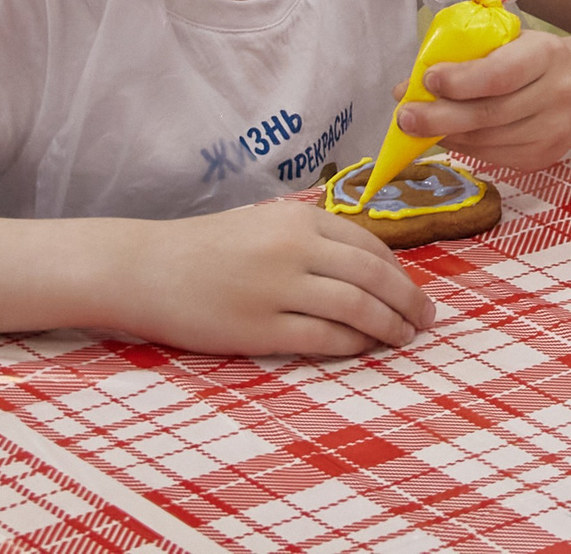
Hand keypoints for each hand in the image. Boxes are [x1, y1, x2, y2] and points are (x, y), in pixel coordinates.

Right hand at [111, 202, 432, 355]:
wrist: (143, 267)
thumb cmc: (204, 247)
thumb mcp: (264, 225)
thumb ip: (310, 239)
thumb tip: (366, 265)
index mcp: (299, 221)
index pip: (371, 247)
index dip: (401, 272)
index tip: (413, 290)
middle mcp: (295, 249)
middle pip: (375, 276)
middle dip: (409, 301)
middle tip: (427, 320)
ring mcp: (277, 289)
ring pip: (357, 308)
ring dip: (389, 325)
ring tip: (403, 338)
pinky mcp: (258, 328)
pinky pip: (322, 338)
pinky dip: (352, 345)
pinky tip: (364, 349)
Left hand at [402, 29, 570, 171]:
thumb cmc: (534, 59)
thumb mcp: (510, 42)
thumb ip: (464, 58)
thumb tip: (406, 88)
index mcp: (548, 55)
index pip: (501, 74)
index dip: (461, 80)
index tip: (428, 79)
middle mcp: (558, 95)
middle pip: (490, 114)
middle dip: (440, 117)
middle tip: (404, 117)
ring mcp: (553, 132)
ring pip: (487, 141)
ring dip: (446, 135)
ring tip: (417, 127)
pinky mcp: (543, 158)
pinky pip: (493, 156)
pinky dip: (464, 147)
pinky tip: (448, 135)